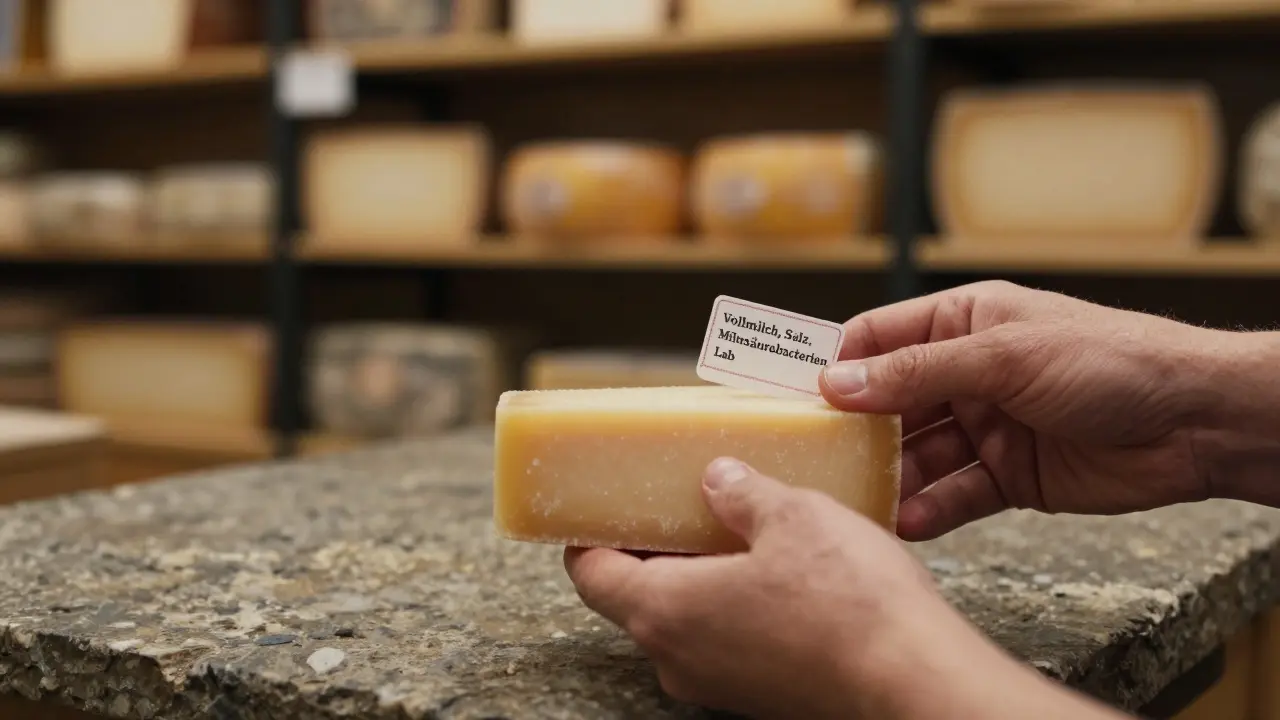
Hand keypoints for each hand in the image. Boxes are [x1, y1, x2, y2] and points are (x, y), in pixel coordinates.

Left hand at [565, 458, 1123, 719]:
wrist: (915, 684)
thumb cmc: (849, 603)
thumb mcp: (792, 516)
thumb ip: (743, 493)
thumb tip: (718, 478)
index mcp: (664, 611)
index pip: (591, 575)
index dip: (589, 537)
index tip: (601, 509)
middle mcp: (679, 659)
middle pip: (636, 598)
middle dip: (655, 549)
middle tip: (680, 503)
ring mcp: (720, 685)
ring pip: (685, 622)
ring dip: (701, 576)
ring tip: (739, 528)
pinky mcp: (761, 697)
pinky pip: (726, 643)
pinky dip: (735, 606)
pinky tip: (779, 571)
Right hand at [819, 280, 1233, 540]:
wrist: (1195, 422)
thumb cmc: (1111, 360)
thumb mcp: (1005, 356)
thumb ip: (918, 372)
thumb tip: (839, 384)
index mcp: (962, 323)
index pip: (877, 339)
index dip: (835, 367)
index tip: (791, 399)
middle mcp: (967, 374)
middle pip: (889, 403)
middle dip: (855, 432)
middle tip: (813, 460)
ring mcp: (987, 426)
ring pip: (918, 454)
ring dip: (889, 477)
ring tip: (855, 501)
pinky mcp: (1009, 476)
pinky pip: (955, 494)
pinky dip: (930, 509)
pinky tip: (907, 521)